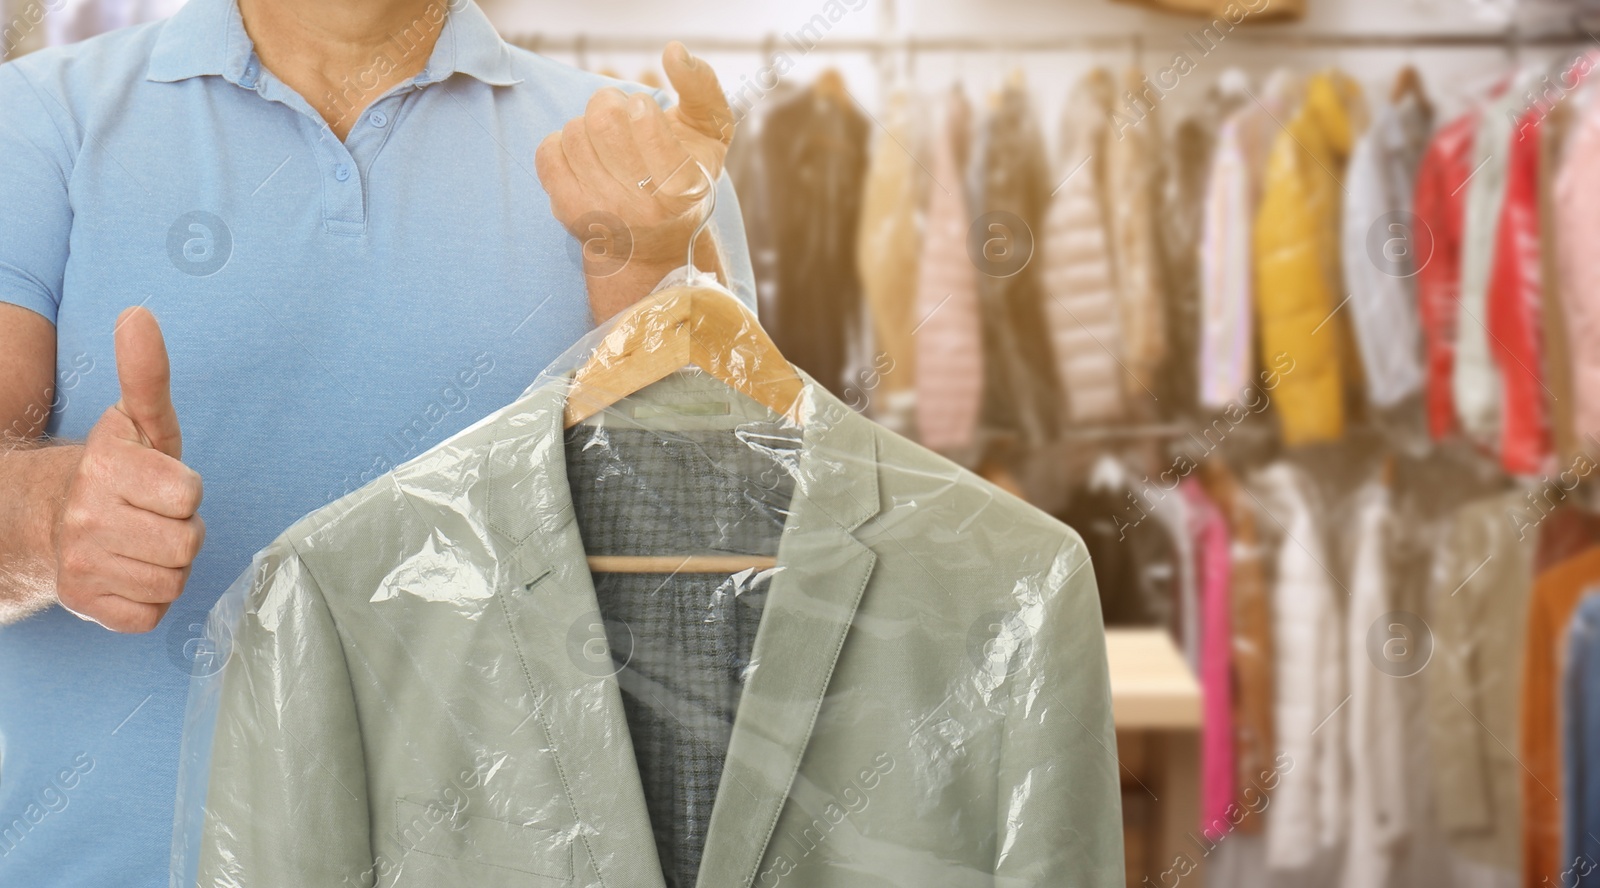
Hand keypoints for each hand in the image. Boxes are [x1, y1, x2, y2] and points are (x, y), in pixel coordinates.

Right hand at [54, 307, 203, 632]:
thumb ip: (146, 374)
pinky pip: (152, 613)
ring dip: (169, 563)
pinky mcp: (88, 606)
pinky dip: (150, 598)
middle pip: (187, 543)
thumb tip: (139, 315)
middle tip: (156, 518)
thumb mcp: (138, 421)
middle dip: (182, 530)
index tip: (162, 485)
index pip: (189, 495)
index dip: (186, 491)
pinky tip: (130, 572)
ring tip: (143, 542)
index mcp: (104, 468)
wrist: (51, 520)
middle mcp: (86, 517)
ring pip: (173, 579)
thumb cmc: (118, 470)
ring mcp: (82, 566)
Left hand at [536, 41, 734, 279]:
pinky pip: (548, 152)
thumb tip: (673, 51)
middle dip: (610, 105)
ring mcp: (604, 214)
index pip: (646, 124)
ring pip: (574, 133)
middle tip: (621, 119)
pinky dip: (562, 144)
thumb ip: (703, 88)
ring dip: (587, 127)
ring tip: (606, 144)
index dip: (640, 106)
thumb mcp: (710, 134)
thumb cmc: (684, 174)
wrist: (655, 240)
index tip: (643, 110)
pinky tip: (584, 157)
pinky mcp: (570, 213)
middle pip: (603, 120)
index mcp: (685, 186)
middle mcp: (645, 208)